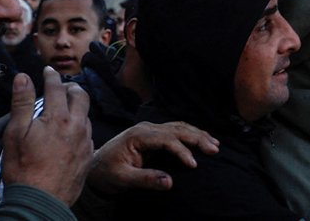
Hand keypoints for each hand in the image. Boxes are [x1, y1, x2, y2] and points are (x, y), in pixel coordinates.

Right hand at [1, 67, 92, 204]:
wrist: (41, 200)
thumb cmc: (23, 168)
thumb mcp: (15, 133)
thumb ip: (21, 103)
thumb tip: (23, 77)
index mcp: (57, 118)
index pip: (56, 87)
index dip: (51, 76)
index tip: (48, 70)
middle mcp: (76, 126)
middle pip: (81, 96)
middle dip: (71, 87)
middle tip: (62, 87)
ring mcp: (85, 141)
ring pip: (86, 115)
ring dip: (77, 106)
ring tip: (66, 107)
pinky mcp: (87, 156)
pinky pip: (87, 133)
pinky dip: (80, 125)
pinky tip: (71, 132)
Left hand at [85, 121, 221, 195]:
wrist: (94, 167)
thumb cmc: (107, 173)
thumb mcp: (122, 179)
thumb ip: (145, 179)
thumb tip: (170, 182)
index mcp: (138, 135)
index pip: (167, 139)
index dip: (182, 151)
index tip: (194, 165)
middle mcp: (146, 128)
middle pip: (177, 129)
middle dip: (197, 138)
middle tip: (215, 149)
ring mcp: (150, 129)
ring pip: (179, 127)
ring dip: (197, 134)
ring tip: (214, 144)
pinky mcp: (153, 134)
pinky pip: (175, 130)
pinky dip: (190, 134)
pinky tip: (202, 139)